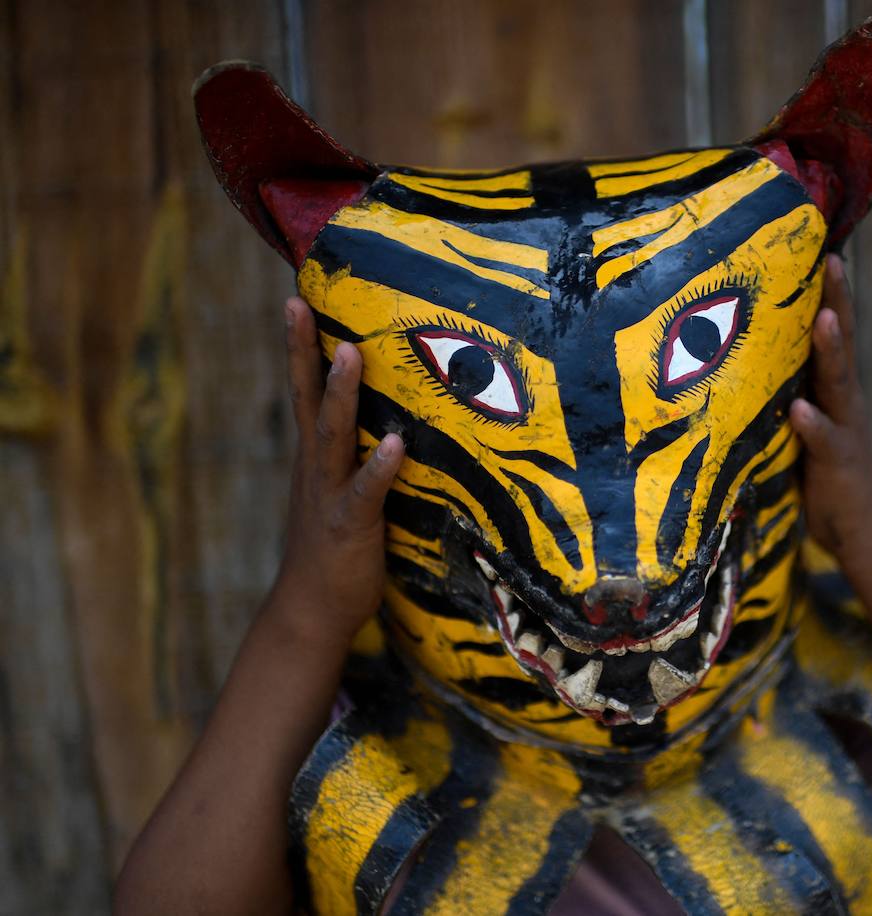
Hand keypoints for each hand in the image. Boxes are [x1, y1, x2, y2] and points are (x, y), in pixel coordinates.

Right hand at [270, 297, 403, 647]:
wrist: (310, 614)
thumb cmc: (336, 554)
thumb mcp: (344, 497)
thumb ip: (358, 461)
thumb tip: (389, 425)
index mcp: (315, 460)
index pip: (303, 393)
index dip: (300, 348)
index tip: (297, 299)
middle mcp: (315, 469)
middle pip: (307, 400)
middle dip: (306, 352)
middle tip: (303, 305)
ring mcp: (328, 495)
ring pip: (331, 436)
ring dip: (340, 395)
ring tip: (348, 354)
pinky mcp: (348, 526)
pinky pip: (365, 492)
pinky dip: (378, 467)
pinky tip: (393, 444)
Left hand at [789, 255, 871, 561]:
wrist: (853, 526)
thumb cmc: (817, 468)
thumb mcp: (798, 420)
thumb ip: (782, 388)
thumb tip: (739, 352)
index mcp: (830, 386)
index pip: (829, 330)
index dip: (826, 290)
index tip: (817, 246)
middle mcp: (843, 399)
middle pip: (839, 342)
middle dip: (836, 300)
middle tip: (831, 260)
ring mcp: (843, 428)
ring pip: (838, 382)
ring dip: (831, 350)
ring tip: (824, 319)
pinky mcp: (838, 463)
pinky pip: (824, 440)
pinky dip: (813, 424)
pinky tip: (801, 410)